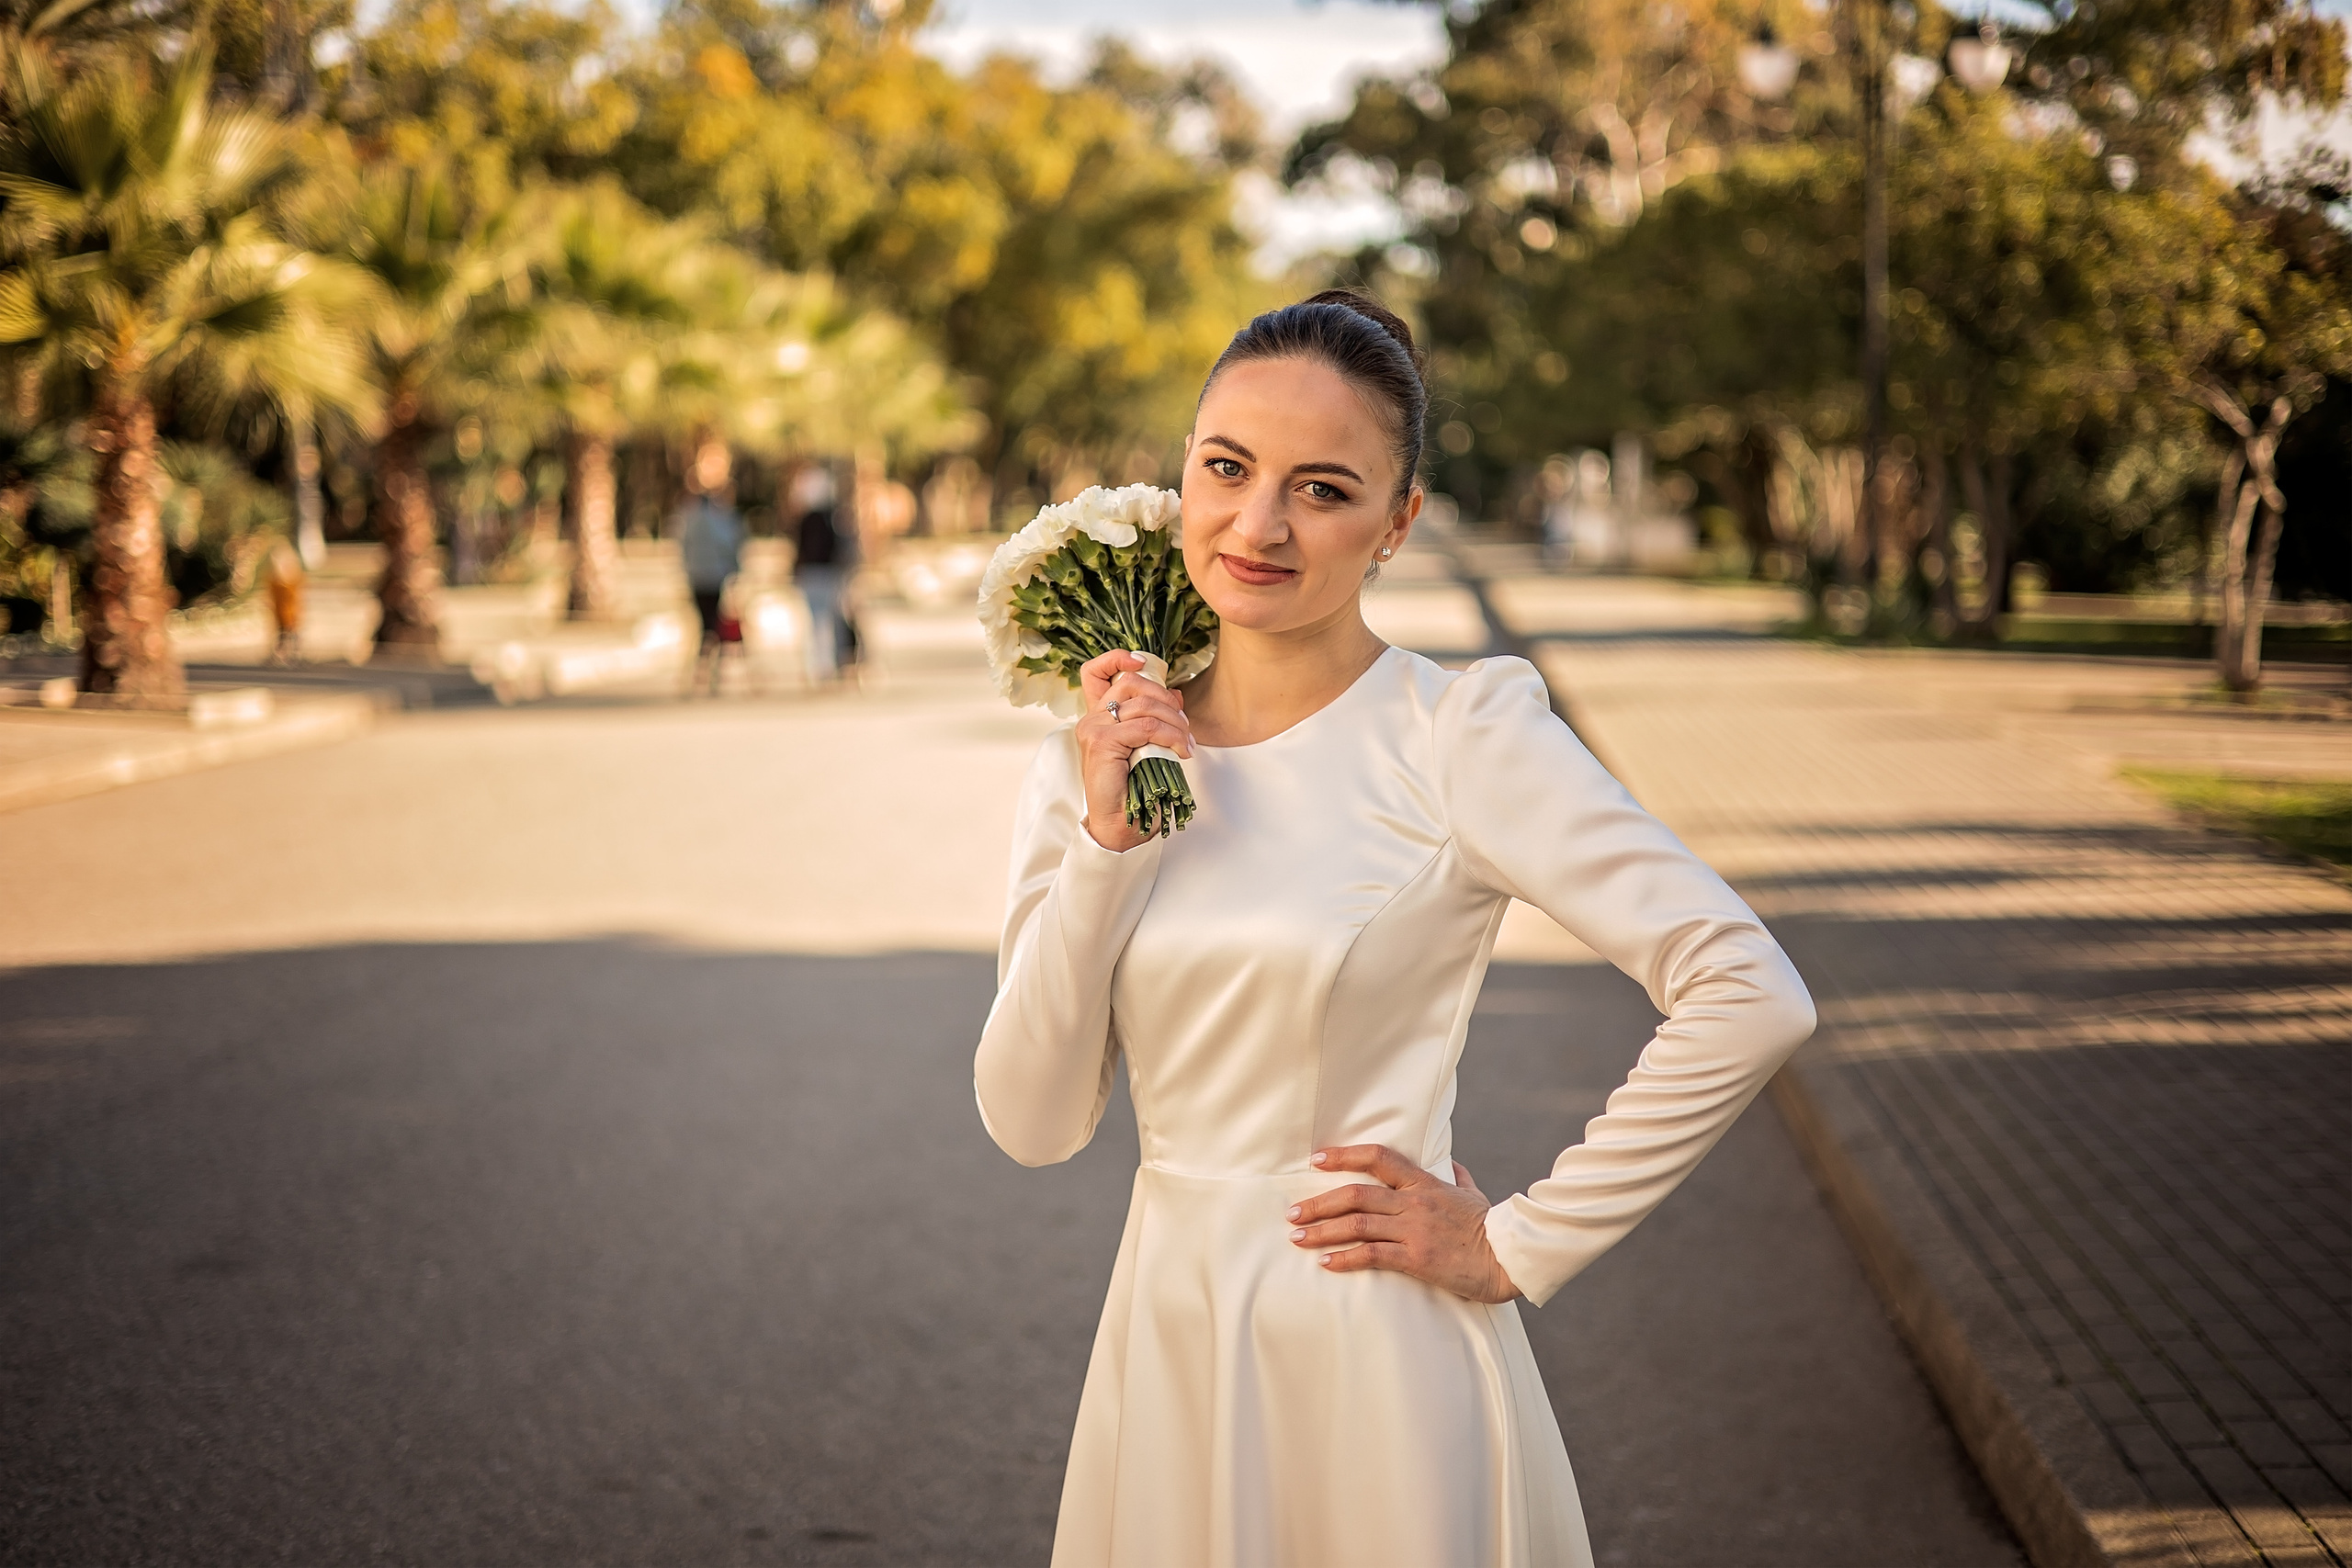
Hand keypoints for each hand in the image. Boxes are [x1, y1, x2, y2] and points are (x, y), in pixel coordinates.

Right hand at [1075, 649, 1193, 852]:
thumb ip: (1156, 718)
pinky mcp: (1101, 743)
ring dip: (1175, 722)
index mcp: (1099, 717)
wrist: (1120, 825)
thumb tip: (1176, 694)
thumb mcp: (1148, 746)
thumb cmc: (1133, 791)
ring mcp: (1093, 729)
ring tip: (1187, 743)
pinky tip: (1181, 750)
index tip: (1142, 663)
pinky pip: (1146, 727)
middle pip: (1132, 683)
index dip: (1117, 659)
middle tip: (1185, 725)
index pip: (1095, 672)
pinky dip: (1170, 736)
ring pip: (1144, 705)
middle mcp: (1092, 718)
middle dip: (1166, 699)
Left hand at [1287, 1145, 1518, 1303]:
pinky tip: (1327, 1263)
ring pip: (1357, 1224)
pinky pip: (1372, 1255)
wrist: (1508, 1258)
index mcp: (1424, 1183)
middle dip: (1318, 1203)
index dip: (1344, 1155)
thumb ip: (1458, 1178)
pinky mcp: (1416, 1258)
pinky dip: (1345, 1258)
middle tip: (1292, 1213)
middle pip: (1355, 1194)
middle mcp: (1414, 1203)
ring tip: (1298, 1238)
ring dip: (1322, 1231)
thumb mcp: (1473, 1194)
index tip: (1317, 1159)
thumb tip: (1451, 1165)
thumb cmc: (1490, 1227)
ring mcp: (1414, 1230)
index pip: (1378, 1158)